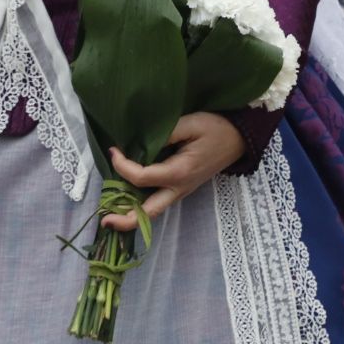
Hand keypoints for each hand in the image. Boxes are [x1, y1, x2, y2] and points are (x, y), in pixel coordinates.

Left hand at [102, 113, 245, 230]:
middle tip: (103, 219)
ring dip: (131, 215)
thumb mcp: (191, 123)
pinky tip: (127, 199)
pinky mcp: (181, 189)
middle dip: (125, 220)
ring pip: (152, 212)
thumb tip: (139, 144)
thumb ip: (165, 134)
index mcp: (180, 172)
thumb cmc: (216, 128)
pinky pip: (157, 202)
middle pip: (148, 213)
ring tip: (109, 213)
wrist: (239, 138)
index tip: (113, 150)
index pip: (142, 178)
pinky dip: (140, 206)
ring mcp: (181, 192)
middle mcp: (179, 189)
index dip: (122, 167)